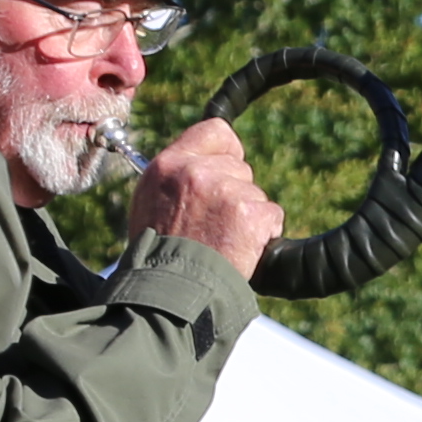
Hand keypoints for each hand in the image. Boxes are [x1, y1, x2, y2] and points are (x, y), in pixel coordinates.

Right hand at [131, 119, 286, 279]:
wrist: (171, 291)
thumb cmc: (158, 254)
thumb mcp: (151, 203)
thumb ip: (177, 178)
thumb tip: (201, 163)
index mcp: (169, 165)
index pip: (215, 131)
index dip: (228, 149)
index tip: (229, 165)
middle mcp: (196, 171)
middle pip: (239, 166)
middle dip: (235, 191)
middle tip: (214, 224)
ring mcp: (224, 190)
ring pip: (255, 193)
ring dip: (247, 215)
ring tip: (221, 240)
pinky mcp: (249, 213)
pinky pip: (271, 215)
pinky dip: (263, 234)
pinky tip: (239, 249)